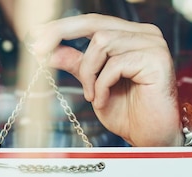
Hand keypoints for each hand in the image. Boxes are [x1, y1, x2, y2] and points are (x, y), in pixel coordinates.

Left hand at [27, 14, 182, 146]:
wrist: (151, 138)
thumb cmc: (129, 115)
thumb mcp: (94, 86)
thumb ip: (78, 65)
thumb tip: (51, 50)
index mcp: (130, 36)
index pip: (92, 22)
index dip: (63, 27)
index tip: (36, 34)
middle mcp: (144, 34)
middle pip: (94, 22)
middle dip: (62, 34)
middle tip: (39, 50)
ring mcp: (152, 44)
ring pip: (102, 42)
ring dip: (88, 72)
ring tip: (92, 95)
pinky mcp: (156, 59)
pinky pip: (115, 63)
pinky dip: (102, 84)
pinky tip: (102, 100)